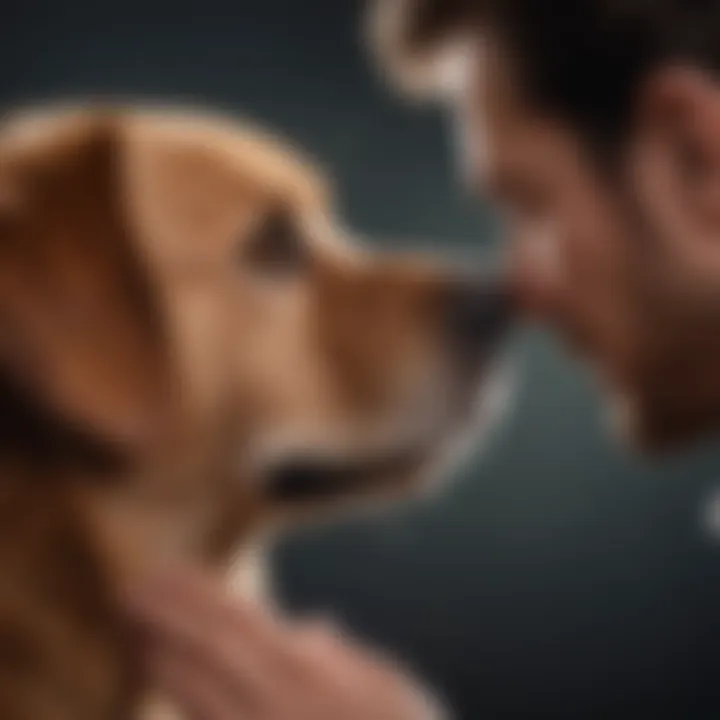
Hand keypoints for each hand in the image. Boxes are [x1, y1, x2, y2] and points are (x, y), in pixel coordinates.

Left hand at [125, 568, 446, 719]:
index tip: (168, 576)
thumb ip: (345, 658)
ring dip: (161, 657)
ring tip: (132, 629)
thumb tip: (310, 628)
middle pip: (210, 654)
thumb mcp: (390, 689)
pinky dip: (180, 697)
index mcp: (309, 672)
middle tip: (129, 595)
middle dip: (167, 621)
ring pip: (197, 693)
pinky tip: (157, 677)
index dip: (199, 598)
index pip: (242, 624)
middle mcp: (275, 703)